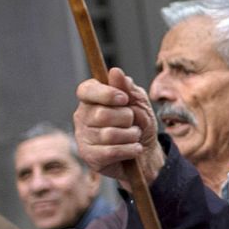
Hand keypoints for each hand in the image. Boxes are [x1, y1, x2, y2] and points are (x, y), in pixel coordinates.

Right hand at [73, 66, 162, 187]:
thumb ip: (127, 88)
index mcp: (91, 99)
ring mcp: (83, 137)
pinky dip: (130, 149)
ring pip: (109, 134)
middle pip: (102, 114)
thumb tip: (115, 72)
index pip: (86, 90)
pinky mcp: (90, 156)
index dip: (105, 94)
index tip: (123, 98)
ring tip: (134, 136)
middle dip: (126, 118)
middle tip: (132, 123)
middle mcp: (82, 117)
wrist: (146, 153)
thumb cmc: (139, 124)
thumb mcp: (138, 103)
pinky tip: (135, 149)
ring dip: (131, 135)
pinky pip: (112, 151)